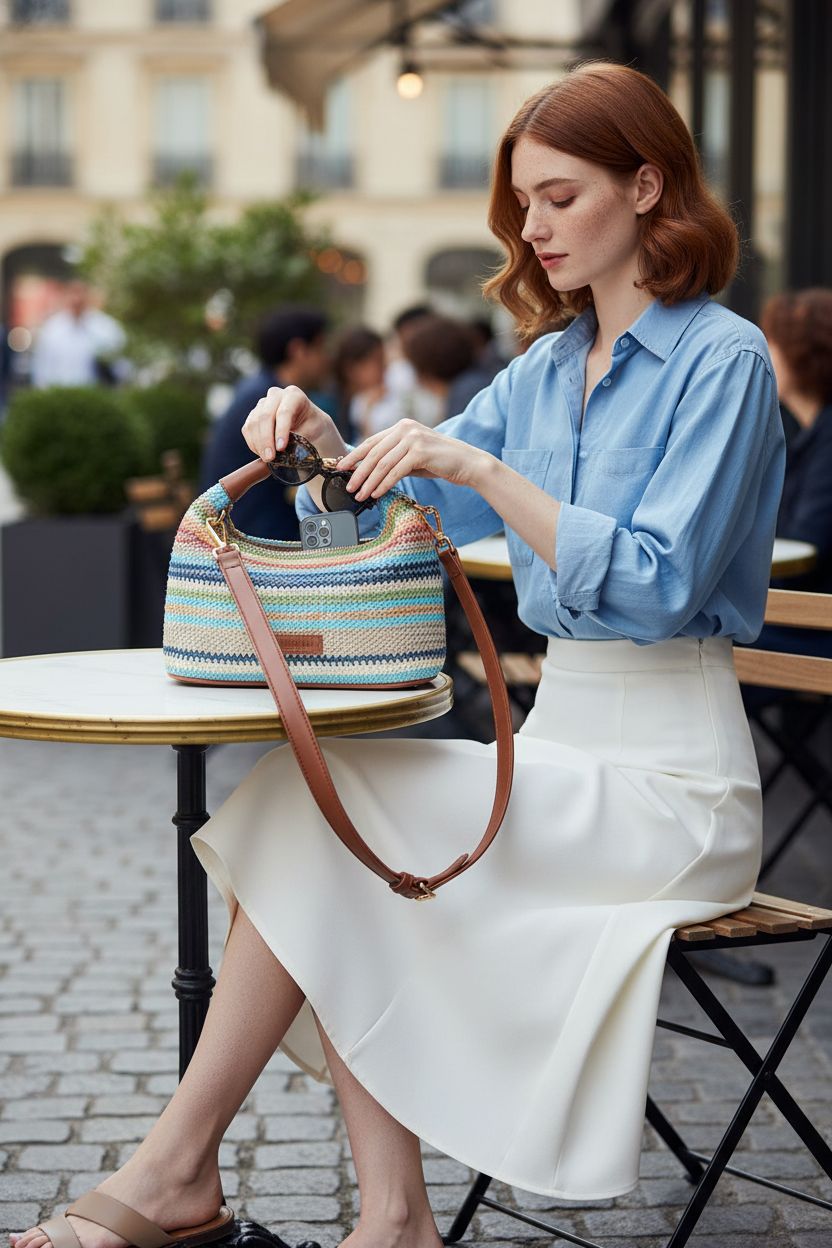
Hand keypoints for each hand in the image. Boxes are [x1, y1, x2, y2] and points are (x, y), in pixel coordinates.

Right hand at [241, 385, 344, 461]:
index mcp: (294, 395)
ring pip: (254, 423)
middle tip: (270, 458)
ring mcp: (262, 404)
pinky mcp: (253, 415)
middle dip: (267, 439)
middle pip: (265, 416)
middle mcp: (276, 395)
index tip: (281, 448)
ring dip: (258, 444)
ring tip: (267, 458)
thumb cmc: (312, 426)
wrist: (306, 424)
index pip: (284, 412)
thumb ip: (301, 436)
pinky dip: (253, 443)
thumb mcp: (314, 430)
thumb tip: (287, 449)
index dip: (281, 430)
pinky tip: (261, 453)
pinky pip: (248, 429)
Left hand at [337, 420, 488, 501]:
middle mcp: (405, 428)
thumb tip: (369, 471)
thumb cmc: (440, 462)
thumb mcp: (413, 457)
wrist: (468, 463)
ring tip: (359, 495)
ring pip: (382, 464)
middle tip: (348, 487)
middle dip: (358, 472)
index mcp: (401, 426)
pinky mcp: (420, 451)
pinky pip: (395, 471)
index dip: (354, 456)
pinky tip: (376, 494)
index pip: (371, 442)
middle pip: (374, 453)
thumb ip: (394, 459)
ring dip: (368, 481)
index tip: (341, 468)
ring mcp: (413, 438)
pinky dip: (383, 484)